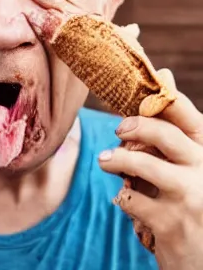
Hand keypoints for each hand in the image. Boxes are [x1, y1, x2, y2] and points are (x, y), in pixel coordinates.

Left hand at [98, 69, 202, 269]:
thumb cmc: (194, 204)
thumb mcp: (193, 167)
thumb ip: (175, 131)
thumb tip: (164, 75)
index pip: (188, 117)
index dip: (165, 96)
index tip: (152, 77)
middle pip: (163, 134)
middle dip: (135, 126)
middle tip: (118, 129)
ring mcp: (191, 198)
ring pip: (141, 164)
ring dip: (116, 160)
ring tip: (105, 161)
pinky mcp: (171, 224)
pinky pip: (131, 198)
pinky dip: (122, 197)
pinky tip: (125, 200)